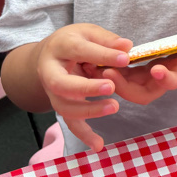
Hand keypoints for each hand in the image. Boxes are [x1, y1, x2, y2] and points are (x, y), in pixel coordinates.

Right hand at [36, 23, 131, 152]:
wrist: (48, 55)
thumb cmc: (73, 41)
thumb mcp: (88, 32)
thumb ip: (107, 40)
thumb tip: (127, 47)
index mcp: (60, 47)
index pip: (79, 50)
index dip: (102, 54)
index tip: (125, 58)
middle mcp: (50, 72)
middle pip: (63, 84)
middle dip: (86, 87)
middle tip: (112, 87)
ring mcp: (53, 92)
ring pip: (65, 106)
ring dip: (89, 110)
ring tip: (114, 106)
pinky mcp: (61, 105)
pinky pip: (70, 122)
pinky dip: (83, 135)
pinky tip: (98, 145)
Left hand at [99, 25, 176, 105]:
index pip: (174, 80)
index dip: (166, 78)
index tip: (157, 70)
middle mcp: (168, 79)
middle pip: (143, 92)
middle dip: (125, 86)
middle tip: (108, 72)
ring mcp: (158, 77)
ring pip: (131, 86)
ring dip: (114, 79)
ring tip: (94, 66)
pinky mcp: (151, 71)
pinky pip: (129, 75)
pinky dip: (114, 71)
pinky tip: (98, 60)